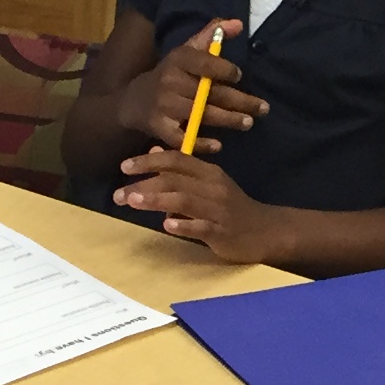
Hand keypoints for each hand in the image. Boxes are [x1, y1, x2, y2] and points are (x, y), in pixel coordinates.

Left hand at [115, 148, 281, 260]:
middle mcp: (212, 187)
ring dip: (156, 200)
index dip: (149, 161)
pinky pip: (201, 227)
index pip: (176, 160)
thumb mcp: (209, 183)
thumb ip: (182, 170)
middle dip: (144, 185)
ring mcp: (217, 210)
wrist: (266, 231)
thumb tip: (156, 152)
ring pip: (184, 200)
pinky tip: (166, 225)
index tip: (124, 166)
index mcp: (208, 173)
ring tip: (133, 202)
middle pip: (175, 180)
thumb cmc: (231, 208)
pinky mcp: (222, 232)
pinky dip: (184, 225)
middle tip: (118, 194)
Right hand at [130, 23, 259, 154]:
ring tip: (248, 123)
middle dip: (240, 101)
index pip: (205, 62)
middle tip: (263, 108)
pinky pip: (183, 138)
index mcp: (178, 59)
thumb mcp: (187, 51)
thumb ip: (212, 36)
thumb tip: (238, 24)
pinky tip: (218, 145)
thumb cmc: (171, 74)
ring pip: (202, 114)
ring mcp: (164, 105)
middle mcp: (170, 80)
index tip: (240, 76)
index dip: (225, 70)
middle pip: (210, 92)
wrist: (134, 101)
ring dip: (228, 120)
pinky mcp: (159, 127)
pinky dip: (200, 143)